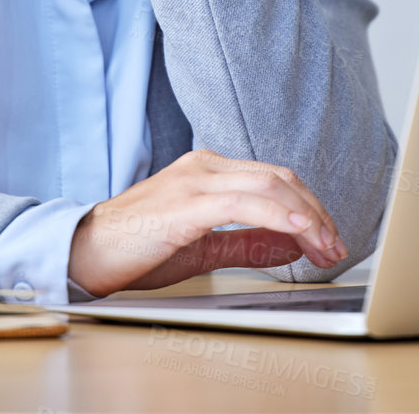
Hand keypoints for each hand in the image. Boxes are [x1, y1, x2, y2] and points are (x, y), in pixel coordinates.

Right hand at [66, 147, 347, 296]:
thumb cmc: (135, 249)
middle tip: (336, 247)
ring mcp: (195, 180)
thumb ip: (248, 243)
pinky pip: (244, 203)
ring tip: (326, 247)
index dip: (309, 208)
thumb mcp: (203, 247)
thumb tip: (293, 246)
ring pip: (269, 187)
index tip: (329, 239)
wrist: (82, 252)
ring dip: (306, 218)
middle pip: (280, 179)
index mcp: (209, 170)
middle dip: (316, 213)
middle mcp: (205, 166)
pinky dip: (279, 216)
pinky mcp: (185, 203)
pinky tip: (300, 233)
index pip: (275, 180)